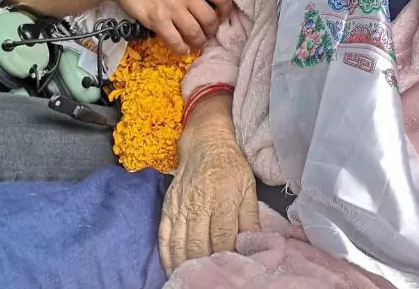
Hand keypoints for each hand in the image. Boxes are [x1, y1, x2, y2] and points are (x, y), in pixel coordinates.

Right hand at [97, 0, 232, 52]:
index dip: (226, 9)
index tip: (222, 15)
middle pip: (210, 19)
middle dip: (212, 29)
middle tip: (209, 32)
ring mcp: (172, 8)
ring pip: (195, 33)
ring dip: (200, 42)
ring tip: (198, 43)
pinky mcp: (157, 21)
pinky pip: (175, 41)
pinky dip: (182, 49)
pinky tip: (183, 49)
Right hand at [159, 95, 258, 273]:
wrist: (205, 143)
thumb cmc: (231, 166)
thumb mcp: (248, 188)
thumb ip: (251, 219)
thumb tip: (255, 245)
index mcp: (223, 199)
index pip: (222, 239)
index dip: (226, 258)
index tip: (231, 271)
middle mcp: (199, 204)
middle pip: (198, 246)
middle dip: (205, 266)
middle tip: (211, 277)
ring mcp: (180, 206)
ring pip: (179, 245)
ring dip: (186, 265)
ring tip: (192, 278)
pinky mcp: (167, 207)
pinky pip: (164, 237)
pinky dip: (167, 256)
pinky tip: (173, 269)